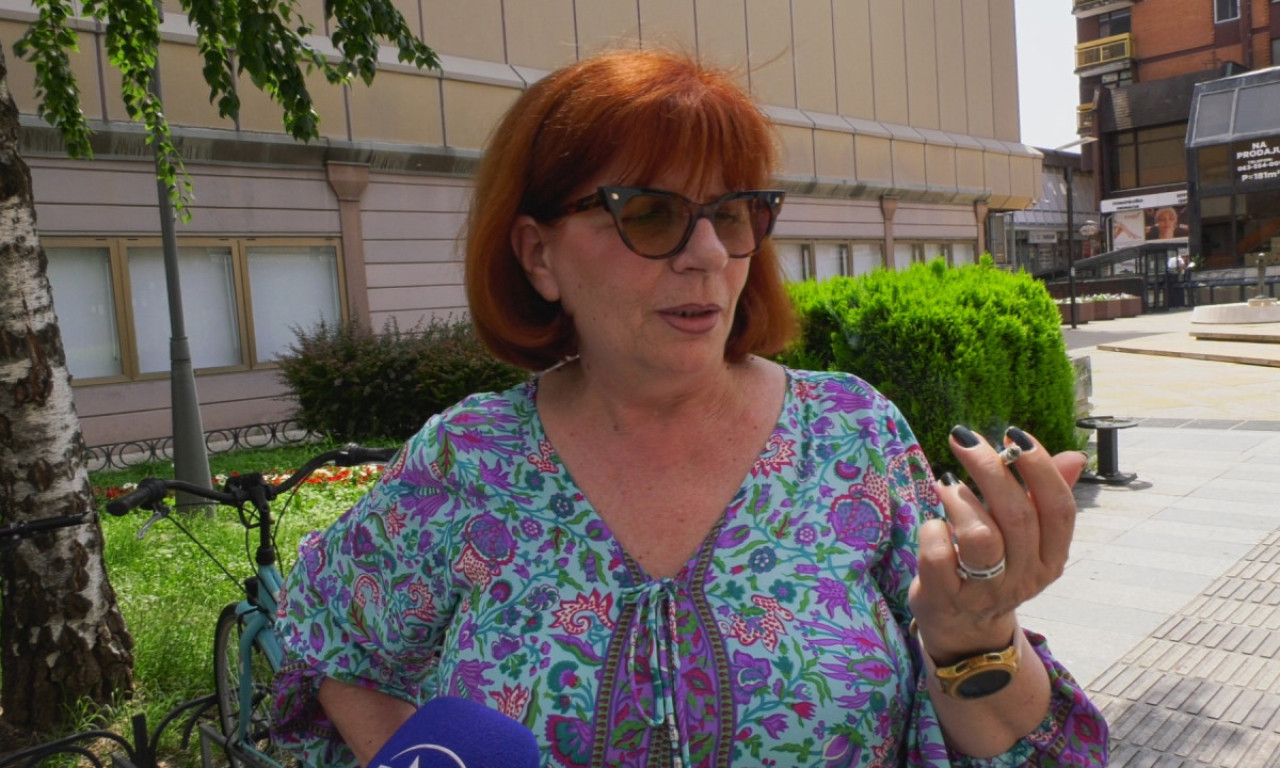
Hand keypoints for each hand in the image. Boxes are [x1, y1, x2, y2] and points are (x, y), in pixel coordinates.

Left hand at [907, 425, 1085, 663]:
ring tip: (946, 483)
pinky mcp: (946, 598)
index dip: (1040, 468)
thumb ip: (1043, 497)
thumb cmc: (994, 567)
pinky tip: (933, 524)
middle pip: (1017, 515)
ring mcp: (986, 592)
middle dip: (990, 468)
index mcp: (1052, 558)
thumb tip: (1074, 456)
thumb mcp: (1026, 538)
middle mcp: (1025, 577)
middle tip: (964, 440)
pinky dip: (932, 530)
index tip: (1014, 434)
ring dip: (960, 499)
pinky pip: (940, 556)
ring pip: (981, 537)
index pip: (1059, 509)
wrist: (964, 629)